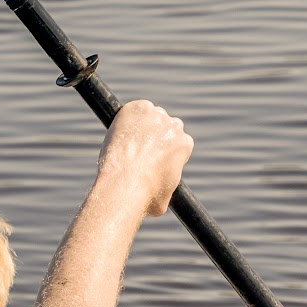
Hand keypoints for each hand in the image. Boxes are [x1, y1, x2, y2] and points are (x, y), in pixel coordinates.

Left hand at [98, 101, 191, 217]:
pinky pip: (133, 109)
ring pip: (150, 115)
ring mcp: (154, 115)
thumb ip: (168, 186)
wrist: (125, 184)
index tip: (154, 154)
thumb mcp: (167, 197)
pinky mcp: (135, 109)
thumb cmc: (146, 196)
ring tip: (127, 141)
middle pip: (167, 125)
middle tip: (141, 147)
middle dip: (157, 134)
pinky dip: (127, 117)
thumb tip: (162, 192)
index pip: (179, 140)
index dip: (166, 148)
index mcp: (185, 144)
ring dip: (142, 125)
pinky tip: (120, 131)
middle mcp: (173, 126)